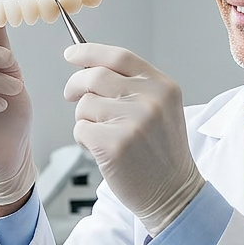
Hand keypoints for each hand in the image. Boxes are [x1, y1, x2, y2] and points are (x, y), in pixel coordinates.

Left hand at [63, 43, 203, 235]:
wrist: (173, 193)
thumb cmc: (162, 154)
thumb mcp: (162, 109)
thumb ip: (134, 86)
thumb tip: (90, 67)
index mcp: (162, 87)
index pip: (119, 57)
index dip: (89, 52)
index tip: (72, 53)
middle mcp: (150, 100)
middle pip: (95, 76)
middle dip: (75, 84)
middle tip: (70, 94)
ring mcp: (133, 122)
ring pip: (84, 105)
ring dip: (84, 119)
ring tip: (101, 134)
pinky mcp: (115, 145)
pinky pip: (80, 129)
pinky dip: (83, 140)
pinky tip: (100, 150)